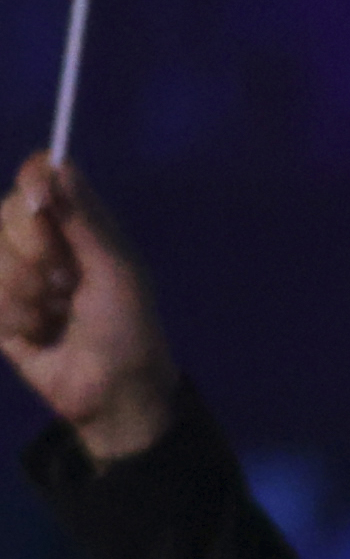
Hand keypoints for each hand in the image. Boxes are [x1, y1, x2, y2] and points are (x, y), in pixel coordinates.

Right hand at [0, 157, 178, 461]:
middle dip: (32, 247)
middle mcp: (45, 243)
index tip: (39, 202)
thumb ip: (83, 220)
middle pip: (7, 212)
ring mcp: (17, 275)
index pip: (42, 180)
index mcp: (80, 226)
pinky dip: (13, 316)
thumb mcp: (115, 271)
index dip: (34, 182)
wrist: (109, 392)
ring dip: (25, 291)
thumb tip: (55, 166)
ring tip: (55, 314)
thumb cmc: (127, 328)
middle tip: (63, 280)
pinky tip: (37, 334)